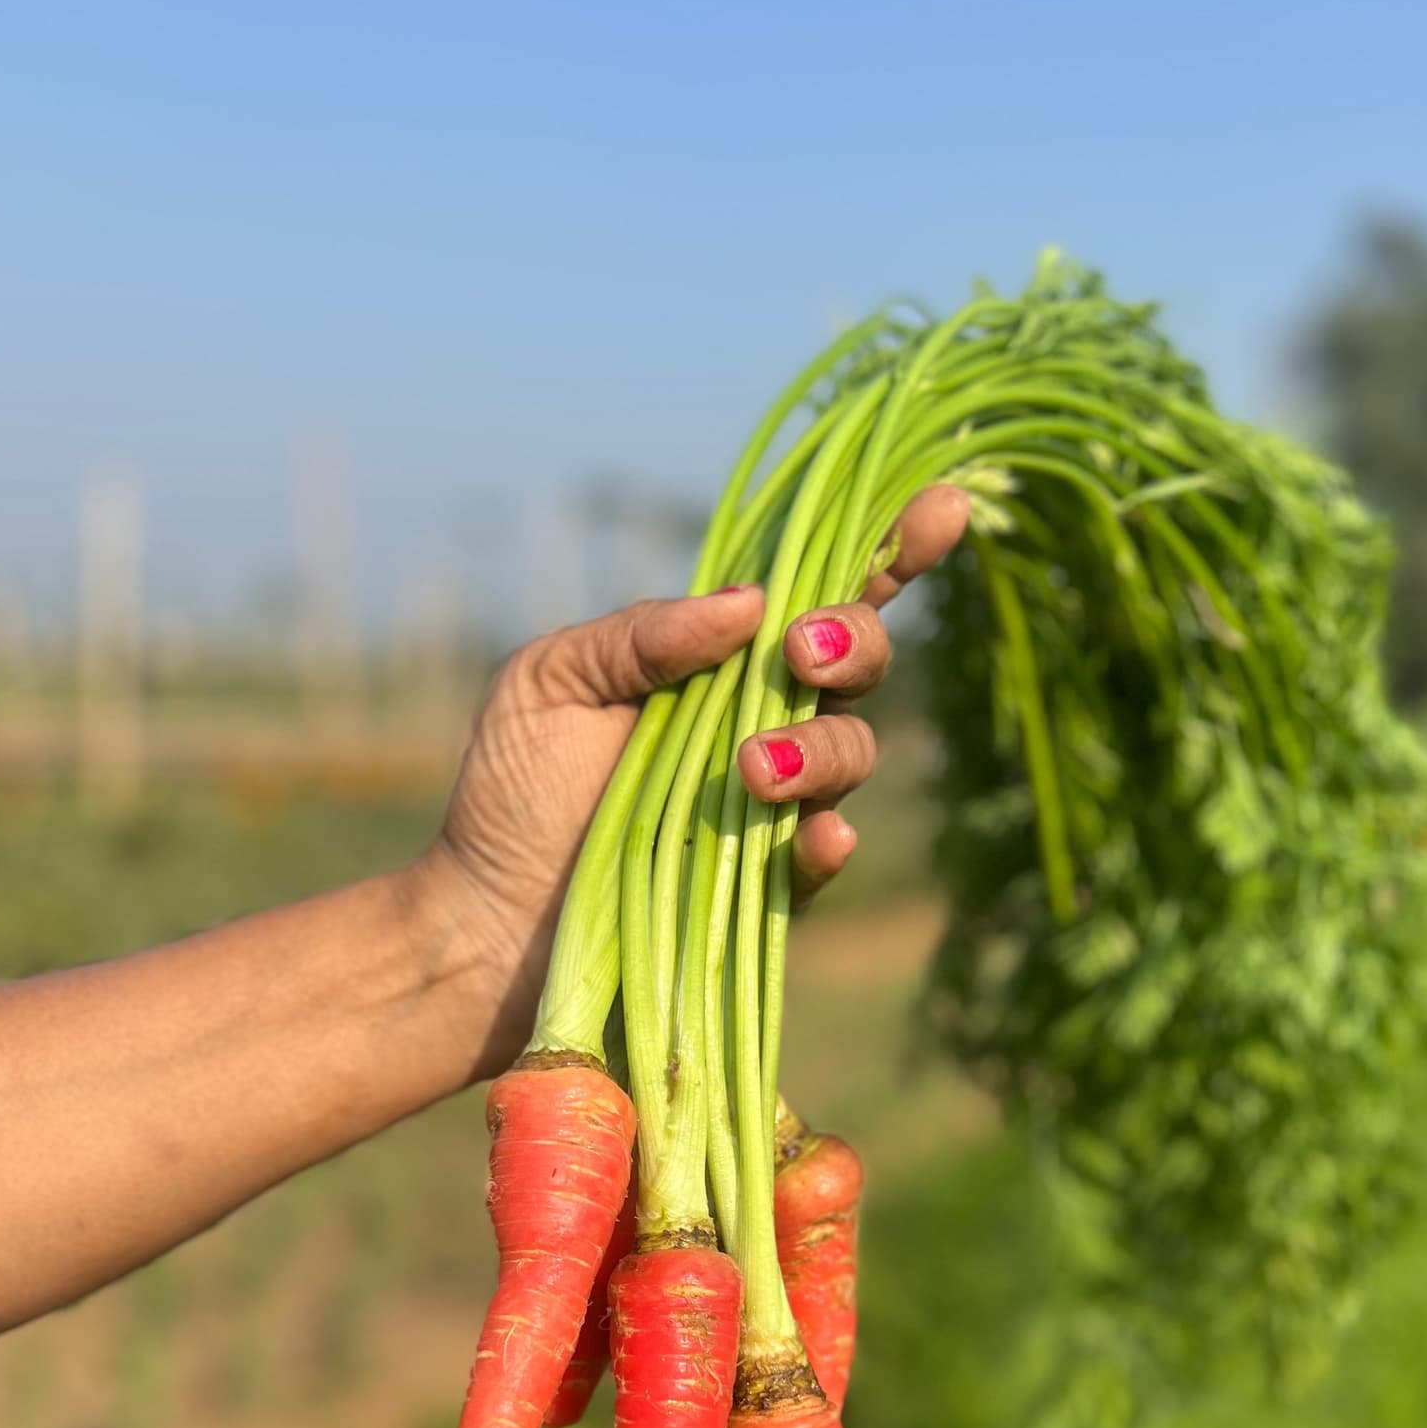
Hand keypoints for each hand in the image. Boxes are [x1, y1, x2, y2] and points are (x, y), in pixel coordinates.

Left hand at [428, 483, 970, 1072]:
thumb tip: (748, 602)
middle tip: (803, 656)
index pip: (816, 592)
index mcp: (717, 660)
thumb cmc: (512, 792)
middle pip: (859, 664)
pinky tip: (814, 836)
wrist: (487, 921)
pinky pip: (824, 859)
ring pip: (853, 755)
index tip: (940, 506)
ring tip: (751, 768)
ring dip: (820, 750)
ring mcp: (773, 807)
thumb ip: (638, 634)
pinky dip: (826, 842)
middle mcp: (761, 722)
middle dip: (853, 644)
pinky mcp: (769, 888)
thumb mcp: (551, 682)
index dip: (887, 547)